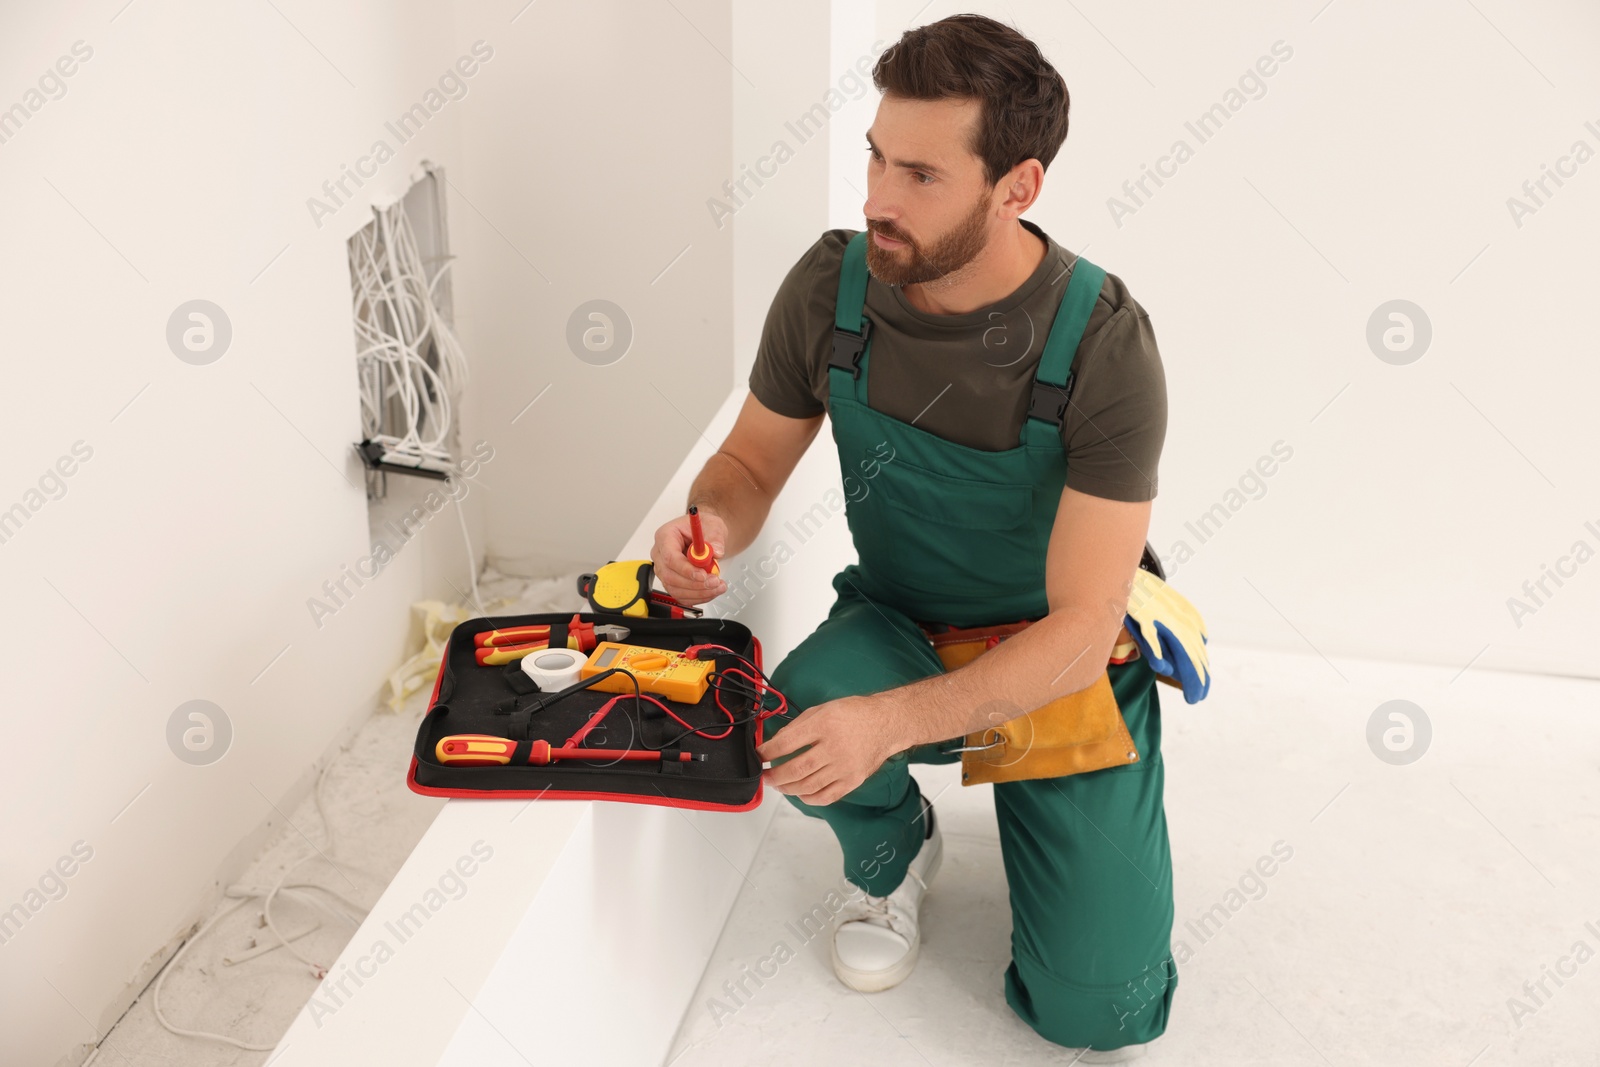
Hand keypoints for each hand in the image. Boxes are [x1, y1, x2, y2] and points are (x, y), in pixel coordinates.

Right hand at [650, 508, 728, 605]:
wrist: (705, 534)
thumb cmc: (703, 527)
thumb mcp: (713, 525)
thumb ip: (715, 537)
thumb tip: (716, 551)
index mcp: (666, 536)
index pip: (669, 557)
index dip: (685, 569)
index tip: (703, 575)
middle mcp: (661, 554)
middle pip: (670, 576)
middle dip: (694, 584)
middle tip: (714, 581)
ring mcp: (664, 569)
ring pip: (675, 588)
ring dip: (698, 592)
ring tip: (717, 586)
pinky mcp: (671, 581)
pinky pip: (681, 595)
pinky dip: (698, 596)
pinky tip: (711, 591)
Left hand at [756, 694, 900, 805]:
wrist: (886, 723)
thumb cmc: (855, 714)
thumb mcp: (822, 709)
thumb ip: (798, 726)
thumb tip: (776, 742)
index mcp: (824, 725)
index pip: (787, 743)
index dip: (768, 752)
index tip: (759, 755)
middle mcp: (835, 747)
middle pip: (795, 770)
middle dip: (774, 775)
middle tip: (765, 775)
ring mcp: (845, 767)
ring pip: (808, 786)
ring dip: (787, 788)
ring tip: (778, 784)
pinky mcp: (853, 780)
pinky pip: (826, 797)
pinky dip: (809, 798)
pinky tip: (800, 793)